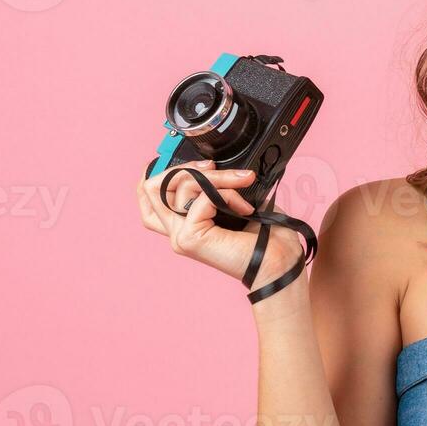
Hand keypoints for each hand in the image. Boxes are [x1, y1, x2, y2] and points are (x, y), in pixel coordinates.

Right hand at [135, 160, 303, 284]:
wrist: (279, 262)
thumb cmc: (265, 236)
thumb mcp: (233, 201)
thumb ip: (213, 186)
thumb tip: (208, 163)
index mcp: (182, 222)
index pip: (147, 193)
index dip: (162, 170)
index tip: (200, 164)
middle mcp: (176, 231)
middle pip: (153, 186)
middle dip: (186, 167)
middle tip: (215, 167)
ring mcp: (180, 236)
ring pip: (179, 186)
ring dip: (216, 177)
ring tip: (242, 184)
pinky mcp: (189, 238)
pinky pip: (201, 197)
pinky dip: (225, 194)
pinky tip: (244, 208)